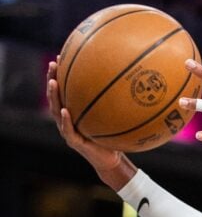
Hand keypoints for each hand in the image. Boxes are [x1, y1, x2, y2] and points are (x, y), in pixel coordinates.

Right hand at [45, 59, 123, 173]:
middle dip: (52, 79)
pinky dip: (65, 120)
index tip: (60, 56)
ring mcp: (68, 130)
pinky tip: (64, 110)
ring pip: (55, 111)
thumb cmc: (114, 137)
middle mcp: (67, 119)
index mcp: (75, 112)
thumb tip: (133, 82)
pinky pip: (67, 130)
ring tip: (53, 82)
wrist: (112, 160)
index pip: (64, 90)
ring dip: (53, 96)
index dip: (60, 74)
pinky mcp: (74, 142)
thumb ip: (116, 103)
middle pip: (55, 96)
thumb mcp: (114, 117)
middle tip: (52, 64)